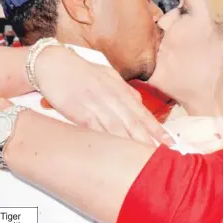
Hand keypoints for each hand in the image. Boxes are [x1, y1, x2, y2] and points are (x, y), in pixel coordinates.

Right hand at [36, 46, 173, 145]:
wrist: (52, 64)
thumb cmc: (80, 71)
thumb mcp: (107, 75)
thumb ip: (124, 90)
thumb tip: (138, 102)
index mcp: (119, 88)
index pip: (142, 112)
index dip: (156, 128)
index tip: (170, 142)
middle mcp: (111, 96)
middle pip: (134, 122)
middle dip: (150, 140)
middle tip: (164, 154)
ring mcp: (96, 104)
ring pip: (118, 127)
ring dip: (133, 143)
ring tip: (146, 157)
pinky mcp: (80, 112)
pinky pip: (97, 129)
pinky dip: (109, 141)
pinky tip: (118, 152)